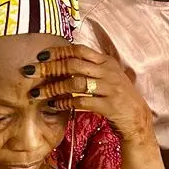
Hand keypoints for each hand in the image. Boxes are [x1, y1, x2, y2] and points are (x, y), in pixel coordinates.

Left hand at [24, 45, 153, 144]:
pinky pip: (81, 102)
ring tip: (38, 93)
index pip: (79, 50)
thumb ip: (90, 68)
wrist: (137, 118)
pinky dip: (65, 103)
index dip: (58, 51)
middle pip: (73, 65)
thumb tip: (62, 62)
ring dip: (53, 88)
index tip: (41, 55)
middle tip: (31, 72)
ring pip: (75, 84)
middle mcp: (108, 73)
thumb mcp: (109, 76)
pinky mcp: (109, 106)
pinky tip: (55, 105)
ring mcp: (110, 89)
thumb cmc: (118, 97)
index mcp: (107, 62)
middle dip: (49, 68)